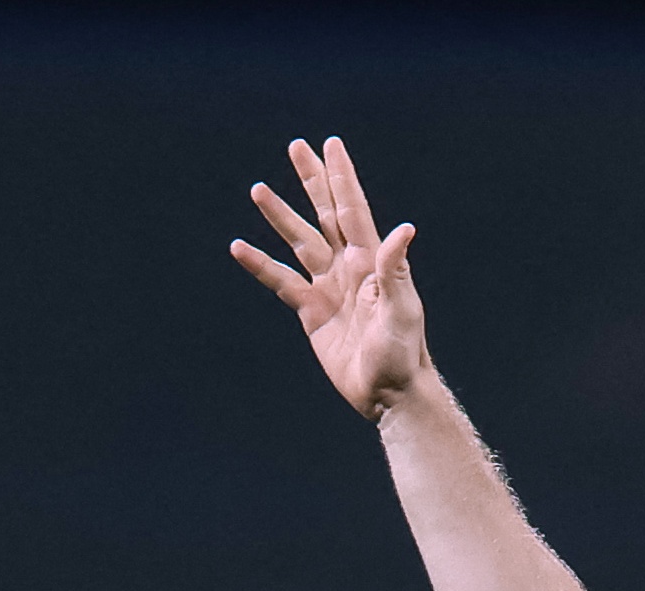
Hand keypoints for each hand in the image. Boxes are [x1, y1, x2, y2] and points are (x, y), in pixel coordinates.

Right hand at [232, 137, 427, 419]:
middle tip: (297, 147)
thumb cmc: (402, 351)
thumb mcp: (402, 309)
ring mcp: (328, 287)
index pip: (352, 209)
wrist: (388, 392)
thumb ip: (396, 270)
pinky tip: (240, 247)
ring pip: (300, 242)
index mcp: (371, 260)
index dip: (341, 177)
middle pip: (326, 213)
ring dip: (281, 216)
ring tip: (259, 189)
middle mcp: (349, 267)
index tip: (330, 145)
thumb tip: (404, 229)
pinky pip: (281, 282)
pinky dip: (260, 265)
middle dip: (312, 181)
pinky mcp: (311, 312)